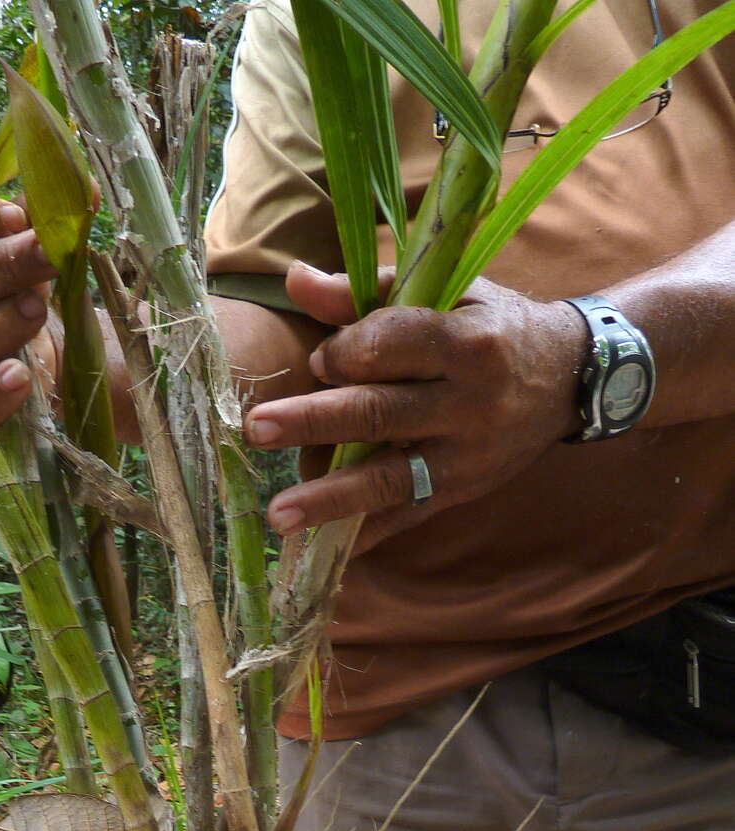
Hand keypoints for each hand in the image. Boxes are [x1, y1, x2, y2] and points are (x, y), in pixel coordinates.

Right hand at [0, 189, 57, 428]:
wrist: (34, 354)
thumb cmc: (16, 286)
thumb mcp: (25, 245)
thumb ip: (43, 215)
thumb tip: (86, 187)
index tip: (17, 216)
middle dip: (0, 266)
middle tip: (49, 255)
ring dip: (0, 322)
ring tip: (38, 310)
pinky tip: (22, 374)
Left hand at [243, 262, 586, 544]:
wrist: (571, 379)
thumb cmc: (494, 326)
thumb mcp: (448, 295)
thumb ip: (368, 294)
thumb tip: (295, 281)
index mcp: (467, 341)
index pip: (393, 344)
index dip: (346, 352)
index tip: (320, 360)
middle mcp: (469, 403)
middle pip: (381, 413)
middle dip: (315, 422)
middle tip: (257, 428)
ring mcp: (466, 456)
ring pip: (390, 478)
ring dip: (329, 498)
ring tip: (279, 514)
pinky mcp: (462, 492)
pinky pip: (406, 517)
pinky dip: (364, 535)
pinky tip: (319, 550)